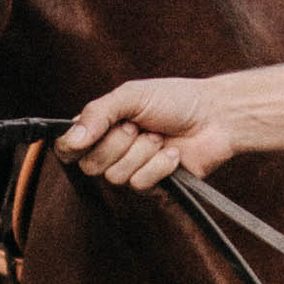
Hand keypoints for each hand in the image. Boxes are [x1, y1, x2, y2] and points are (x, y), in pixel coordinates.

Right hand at [57, 77, 240, 190]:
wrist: (215, 117)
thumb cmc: (174, 100)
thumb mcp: (131, 96)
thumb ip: (97, 114)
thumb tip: (70, 139)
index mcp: (100, 128)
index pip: (67, 149)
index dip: (72, 147)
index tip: (87, 137)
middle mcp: (112, 152)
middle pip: (91, 166)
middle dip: (118, 143)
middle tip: (138, 126)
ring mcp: (132, 171)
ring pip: (116, 177)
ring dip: (142, 152)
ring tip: (159, 137)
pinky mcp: (153, 187)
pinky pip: (141, 185)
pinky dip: (160, 165)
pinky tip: (173, 153)